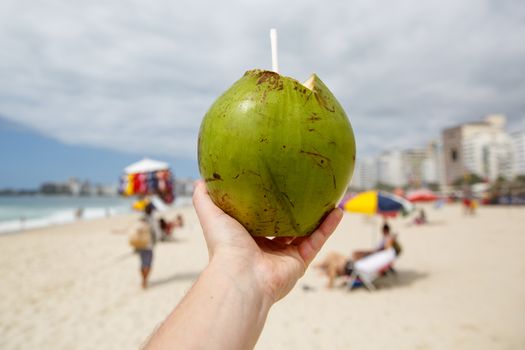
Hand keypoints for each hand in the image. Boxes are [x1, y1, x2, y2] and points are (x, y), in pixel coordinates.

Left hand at [193, 180, 342, 303]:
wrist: (241, 275)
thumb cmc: (224, 245)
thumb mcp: (211, 213)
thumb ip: (205, 196)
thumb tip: (201, 177)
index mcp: (248, 237)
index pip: (260, 217)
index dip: (268, 202)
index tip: (277, 183)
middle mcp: (267, 247)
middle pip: (285, 224)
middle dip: (295, 209)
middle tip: (305, 188)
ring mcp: (285, 255)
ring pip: (306, 232)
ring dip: (318, 215)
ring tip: (328, 195)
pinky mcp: (300, 262)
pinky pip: (318, 240)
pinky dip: (329, 226)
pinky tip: (338, 209)